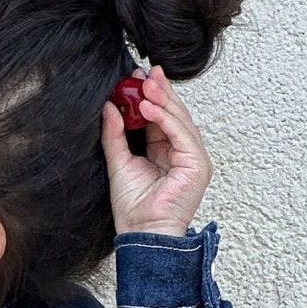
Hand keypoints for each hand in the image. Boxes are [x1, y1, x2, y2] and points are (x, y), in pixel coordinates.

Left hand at [102, 65, 210, 237]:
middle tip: (144, 72)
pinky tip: (149, 106)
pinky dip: (165, 118)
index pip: (160, 118)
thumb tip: (109, 107)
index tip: (137, 78)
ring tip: (145, 83)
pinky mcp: (197, 164)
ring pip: (180, 120)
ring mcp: (193, 158)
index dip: (151, 97)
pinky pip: (181, 134)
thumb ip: (115, 135)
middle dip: (159, 91)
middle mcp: (182, 153)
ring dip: (162, 99)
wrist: (141, 235)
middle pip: (173, 115)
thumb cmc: (132, 208)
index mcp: (166, 152)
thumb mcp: (119, 163)